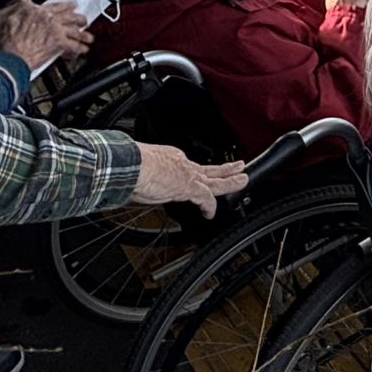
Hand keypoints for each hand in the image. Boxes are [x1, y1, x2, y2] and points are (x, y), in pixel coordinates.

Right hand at [0, 0, 91, 67]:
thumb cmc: (11, 40)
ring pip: (75, 30)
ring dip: (83, 34)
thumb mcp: (13, 17)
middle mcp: (50, 19)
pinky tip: (83, 50)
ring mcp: (56, 31)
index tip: (71, 5)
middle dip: (78, 18)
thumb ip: (22, 7)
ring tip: (88, 37)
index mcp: (39, 11)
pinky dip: (80, 48)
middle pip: (69, 16)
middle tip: (83, 19)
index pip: (56, 6)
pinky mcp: (59, 43)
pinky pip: (74, 46)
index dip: (66, 5)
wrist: (14, 54)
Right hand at [130, 142, 248, 217]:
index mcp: (168, 158)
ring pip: (215, 179)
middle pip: (207, 168)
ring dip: (230, 182)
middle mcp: (180, 164)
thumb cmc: (129, 167)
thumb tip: (133, 187)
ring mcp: (187, 175)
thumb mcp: (138, 171)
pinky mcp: (190, 186)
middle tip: (238, 166)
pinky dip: (210, 206)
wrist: (130, 165)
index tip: (195, 176)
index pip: (186, 166)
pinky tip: (210, 213)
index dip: (193, 173)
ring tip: (242, 180)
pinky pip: (206, 198)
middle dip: (223, 169)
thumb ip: (141, 179)